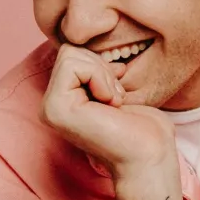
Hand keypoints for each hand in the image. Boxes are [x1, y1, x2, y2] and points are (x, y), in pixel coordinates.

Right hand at [40, 44, 175, 175]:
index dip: (100, 65)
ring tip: (112, 103)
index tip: (116, 92)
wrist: (149, 155)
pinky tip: (109, 105)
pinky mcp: (55, 108)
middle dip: (101, 67)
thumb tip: (88, 44)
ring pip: (70, 54)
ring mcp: (50, 108)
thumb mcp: (114, 87)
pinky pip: (73, 65)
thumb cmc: (142, 126)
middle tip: (115, 99)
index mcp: (63, 101)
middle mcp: (51, 105)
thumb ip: (96, 69)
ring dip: (102, 74)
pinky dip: (99, 78)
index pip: (72, 53)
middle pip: (69, 50)